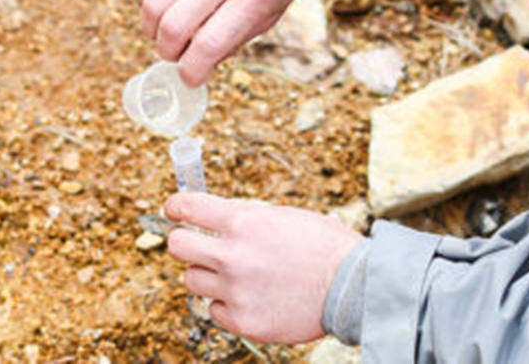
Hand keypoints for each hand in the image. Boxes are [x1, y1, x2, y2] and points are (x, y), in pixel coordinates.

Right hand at [140, 0, 313, 86]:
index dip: (192, 71)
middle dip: (168, 52)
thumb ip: (238, 37)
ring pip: (153, 4)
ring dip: (152, 30)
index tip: (190, 78)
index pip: (209, 45)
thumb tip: (199, 64)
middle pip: (174, 27)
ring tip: (166, 34)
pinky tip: (166, 7)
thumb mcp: (273, 8)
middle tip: (175, 55)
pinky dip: (152, 2)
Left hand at [164, 193, 363, 343]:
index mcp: (243, 222)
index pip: (187, 208)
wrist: (353, 285)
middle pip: (177, 246)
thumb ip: (247, 220)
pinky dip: (228, 304)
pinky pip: (215, 310)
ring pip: (194, 281)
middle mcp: (232, 256)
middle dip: (185, 242)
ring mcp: (235, 291)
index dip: (177, 207)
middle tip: (198, 245)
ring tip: (238, 275)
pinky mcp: (243, 320)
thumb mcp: (285, 217)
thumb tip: (218, 221)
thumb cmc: (326, 247)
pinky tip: (252, 297)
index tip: (176, 210)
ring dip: (210, 276)